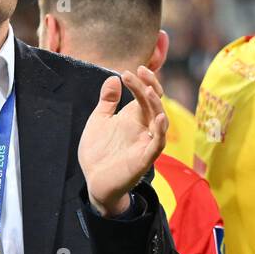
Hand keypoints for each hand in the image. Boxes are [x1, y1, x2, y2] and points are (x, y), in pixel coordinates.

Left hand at [78, 67, 166, 216]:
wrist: (94, 182)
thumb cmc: (99, 153)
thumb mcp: (99, 121)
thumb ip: (107, 101)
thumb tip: (113, 78)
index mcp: (134, 118)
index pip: (145, 95)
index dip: (141, 81)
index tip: (130, 71)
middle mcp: (144, 128)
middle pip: (154, 104)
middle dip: (148, 87)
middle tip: (138, 73)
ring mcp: (146, 143)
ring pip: (160, 121)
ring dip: (156, 105)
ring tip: (149, 90)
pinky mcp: (144, 159)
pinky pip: (157, 144)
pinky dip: (160, 132)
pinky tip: (158, 118)